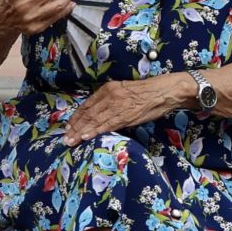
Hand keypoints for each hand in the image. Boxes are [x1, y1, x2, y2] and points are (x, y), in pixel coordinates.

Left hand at [62, 75, 190, 145]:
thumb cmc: (149, 91)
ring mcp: (117, 106)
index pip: (87, 105)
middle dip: (75, 127)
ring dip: (81, 132)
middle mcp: (109, 96)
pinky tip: (86, 137)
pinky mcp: (126, 115)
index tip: (68, 127)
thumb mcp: (125, 90)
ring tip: (71, 141)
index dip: (76, 117)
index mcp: (108, 89)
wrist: (165, 91)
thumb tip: (102, 113)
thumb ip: (112, 100)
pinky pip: (107, 125)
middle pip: (88, 114)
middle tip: (66, 138)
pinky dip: (95, 131)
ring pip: (95, 120)